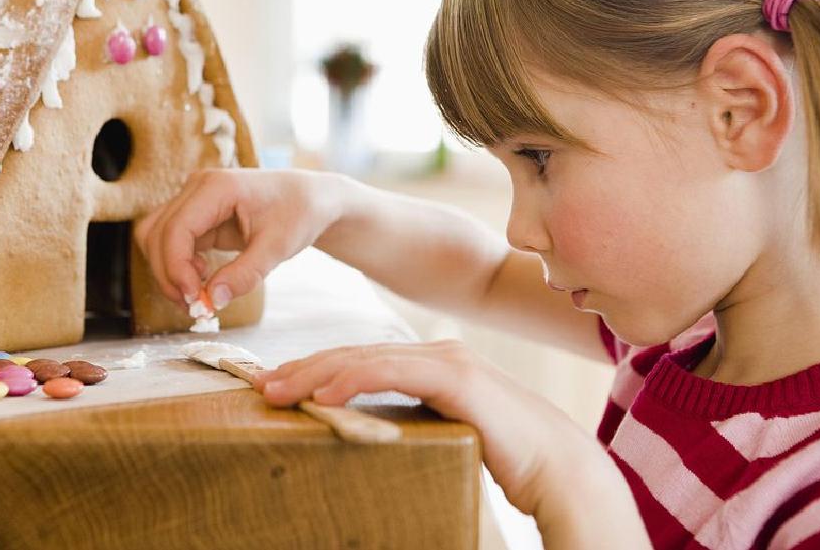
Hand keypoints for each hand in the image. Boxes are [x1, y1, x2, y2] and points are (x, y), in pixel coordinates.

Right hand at [134, 168, 343, 310]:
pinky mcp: (196, 214)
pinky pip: (171, 241)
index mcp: (217, 187)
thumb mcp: (278, 247)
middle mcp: (197, 187)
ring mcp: (193, 198)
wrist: (311, 199)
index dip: (176, 268)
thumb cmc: (299, 213)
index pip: (176, 229)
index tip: (194, 299)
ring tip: (198, 295)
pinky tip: (202, 280)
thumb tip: (213, 300)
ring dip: (168, 270)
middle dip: (169, 274)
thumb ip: (246, 274)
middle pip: (156, 234)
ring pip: (156, 237)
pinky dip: (177, 265)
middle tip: (195, 306)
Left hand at [252, 339, 602, 516]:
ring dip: (316, 373)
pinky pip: (392, 373)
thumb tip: (370, 434)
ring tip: (278, 390)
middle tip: (261, 384)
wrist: (558, 467)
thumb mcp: (445, 433)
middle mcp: (437, 353)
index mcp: (433, 364)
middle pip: (355, 354)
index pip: (362, 360)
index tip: (278, 384)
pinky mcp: (456, 378)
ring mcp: (447, 360)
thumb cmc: (505, 457)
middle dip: (304, 368)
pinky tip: (323, 395)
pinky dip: (354, 380)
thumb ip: (412, 423)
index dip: (316, 369)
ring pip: (366, 359)